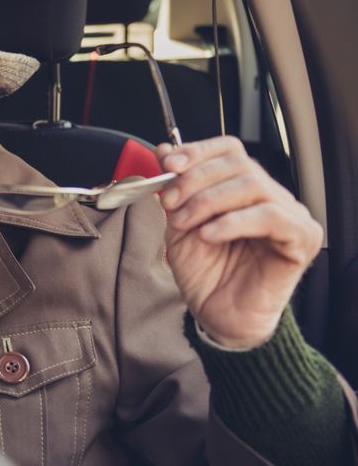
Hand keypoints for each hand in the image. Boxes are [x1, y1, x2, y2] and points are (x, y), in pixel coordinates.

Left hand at [157, 137, 322, 347]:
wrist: (218, 317)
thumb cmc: (205, 273)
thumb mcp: (179, 225)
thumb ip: (175, 189)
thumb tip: (164, 149)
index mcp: (242, 188)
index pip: (229, 149)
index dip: (198, 151)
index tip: (167, 164)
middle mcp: (270, 196)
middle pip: (238, 163)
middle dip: (195, 179)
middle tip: (169, 202)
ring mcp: (289, 216)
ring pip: (253, 185)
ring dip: (209, 201)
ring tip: (185, 224)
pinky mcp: (301, 240)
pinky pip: (271, 216)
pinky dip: (233, 222)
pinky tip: (209, 235)